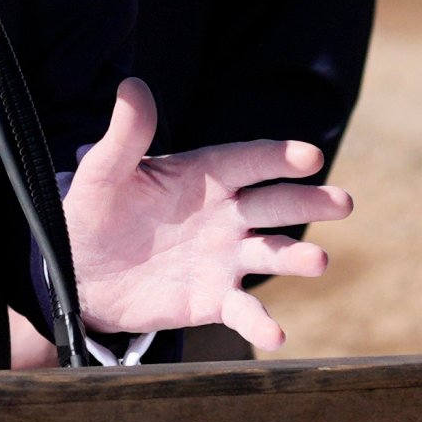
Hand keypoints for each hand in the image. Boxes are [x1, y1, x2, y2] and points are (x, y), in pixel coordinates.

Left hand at [60, 80, 346, 352]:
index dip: (278, 158)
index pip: (249, 161)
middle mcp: (225, 213)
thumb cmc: (93, 211)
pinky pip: (243, 309)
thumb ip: (125, 135)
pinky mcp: (214, 298)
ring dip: (296, 257)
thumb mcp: (103, 172)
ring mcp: (224, 256)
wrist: (78, 271)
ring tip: (318, 261)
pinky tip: (275, 336)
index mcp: (205, 175)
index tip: (308, 156)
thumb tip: (132, 85)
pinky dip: (260, 322)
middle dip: (309, 201)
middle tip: (343, 202)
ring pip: (271, 253)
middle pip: (274, 204)